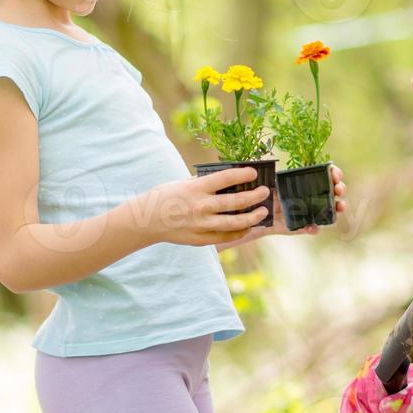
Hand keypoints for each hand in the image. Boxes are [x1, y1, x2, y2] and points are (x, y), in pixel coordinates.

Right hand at [144, 167, 273, 246]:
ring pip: (234, 222)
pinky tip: (248, 227)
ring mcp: (201, 225)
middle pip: (235, 202)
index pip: (225, 178)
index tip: (254, 173)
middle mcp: (200, 206)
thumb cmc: (166, 197)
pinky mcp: (200, 239)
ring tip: (262, 211)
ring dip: (252, 217)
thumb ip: (204, 183)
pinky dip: (239, 232)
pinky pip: (225, 236)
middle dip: (254, 196)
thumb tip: (228, 181)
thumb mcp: (183, 183)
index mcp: (195, 188)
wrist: (147, 221)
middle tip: (265, 192)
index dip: (243, 175)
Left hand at [218, 165, 348, 247]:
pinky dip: (314, 229)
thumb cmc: (263, 193)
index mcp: (306, 182)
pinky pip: (312, 228)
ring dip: (337, 208)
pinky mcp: (302, 226)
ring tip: (340, 207)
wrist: (254, 214)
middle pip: (333, 191)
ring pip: (329, 210)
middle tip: (339, 189)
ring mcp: (309, 211)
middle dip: (340, 189)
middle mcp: (312, 196)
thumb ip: (272, 173)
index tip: (336, 175)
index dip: (335, 174)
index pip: (327, 175)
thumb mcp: (269, 181)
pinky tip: (313, 227)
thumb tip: (267, 163)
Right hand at [338, 352, 412, 412]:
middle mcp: (371, 367)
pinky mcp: (361, 389)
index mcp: (386, 363)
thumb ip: (406, 398)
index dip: (375, 405)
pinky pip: (350, 402)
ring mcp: (364, 378)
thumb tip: (383, 408)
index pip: (372, 384)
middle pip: (362, 395)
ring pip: (356, 402)